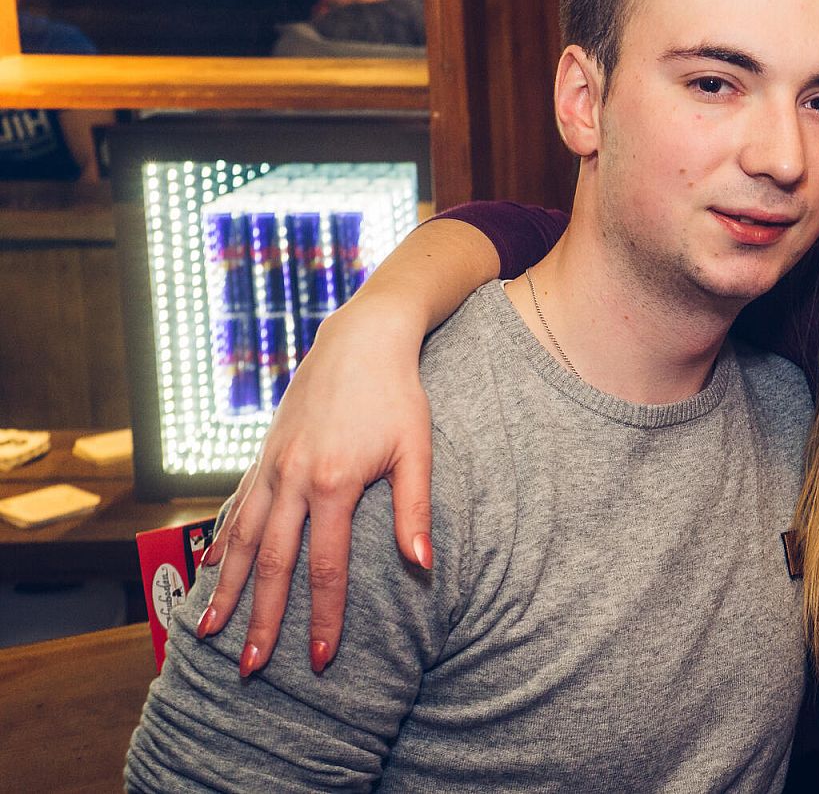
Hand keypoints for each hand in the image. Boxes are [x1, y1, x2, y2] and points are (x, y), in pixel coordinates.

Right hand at [195, 296, 433, 675]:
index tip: (324, 659)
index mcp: (333, 483)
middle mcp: (292, 478)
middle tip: (252, 667)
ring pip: (240, 538)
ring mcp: (272, 466)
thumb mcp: (416, 450)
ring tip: (209, 632)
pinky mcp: (265, 454)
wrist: (362, 339)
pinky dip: (221, 540)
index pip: (327, 567)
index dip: (325, 616)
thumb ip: (415, 510)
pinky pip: (237, 505)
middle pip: (272, 563)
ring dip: (226, 588)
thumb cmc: (398, 395)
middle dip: (262, 619)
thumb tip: (421, 568)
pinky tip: (208, 568)